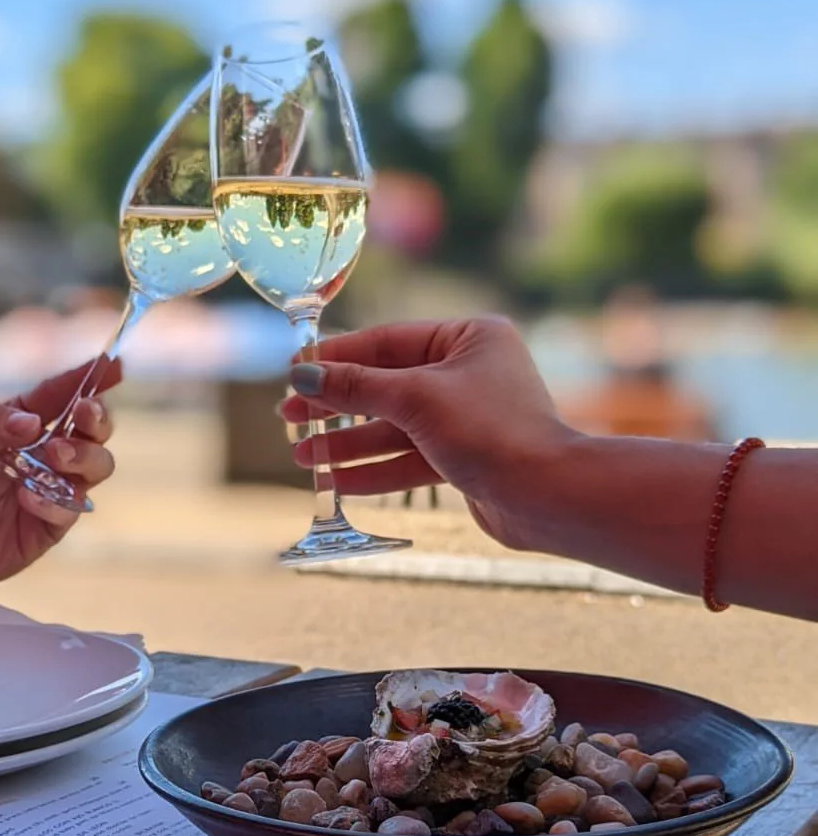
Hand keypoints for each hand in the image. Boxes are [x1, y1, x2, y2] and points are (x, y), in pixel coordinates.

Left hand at [0, 358, 118, 591]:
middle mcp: (44, 452)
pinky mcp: (50, 525)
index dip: (90, 378)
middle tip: (82, 414)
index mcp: (19, 422)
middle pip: (94, 429)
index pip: (61, 394)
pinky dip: (56, 500)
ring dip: (84, 455)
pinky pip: (71, 507)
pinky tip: (26, 498)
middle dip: (97, 418)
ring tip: (54, 457)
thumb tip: (29, 423)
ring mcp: (51, 488)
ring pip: (98, 465)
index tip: (113, 364)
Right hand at [279, 319, 574, 548]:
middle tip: (290, 418)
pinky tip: (337, 482)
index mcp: (469, 338)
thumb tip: (303, 375)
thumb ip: (356, 387)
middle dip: (337, 407)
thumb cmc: (491, 432)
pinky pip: (410, 458)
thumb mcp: (415, 400)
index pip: (387, 341)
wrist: (546, 496)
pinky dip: (375, 469)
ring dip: (348, 444)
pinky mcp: (466, 458)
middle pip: (387, 385)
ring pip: (395, 427)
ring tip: (303, 458)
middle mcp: (470, 373)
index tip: (294, 373)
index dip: (337, 358)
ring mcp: (468, 417)